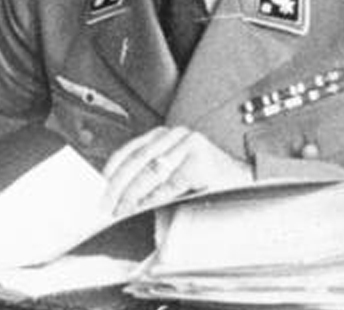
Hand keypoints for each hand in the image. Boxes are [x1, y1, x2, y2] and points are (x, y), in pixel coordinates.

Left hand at [103, 126, 251, 216]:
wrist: (242, 181)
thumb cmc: (205, 180)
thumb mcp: (173, 172)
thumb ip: (149, 176)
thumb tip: (118, 194)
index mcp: (165, 134)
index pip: (131, 149)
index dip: (113, 169)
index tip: (100, 189)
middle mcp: (176, 135)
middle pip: (139, 159)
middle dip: (119, 185)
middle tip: (107, 205)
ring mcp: (190, 145)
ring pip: (152, 170)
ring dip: (133, 193)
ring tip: (122, 209)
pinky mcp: (200, 160)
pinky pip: (171, 182)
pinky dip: (155, 196)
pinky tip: (144, 206)